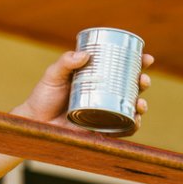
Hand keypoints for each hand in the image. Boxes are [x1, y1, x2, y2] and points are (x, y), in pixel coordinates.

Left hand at [13, 50, 153, 125]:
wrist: (35, 122)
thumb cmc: (43, 96)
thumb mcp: (53, 76)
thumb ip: (65, 63)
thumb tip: (84, 54)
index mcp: (95, 77)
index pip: (120, 67)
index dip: (137, 63)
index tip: (146, 58)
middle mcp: (103, 93)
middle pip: (131, 86)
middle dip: (143, 82)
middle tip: (143, 80)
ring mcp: (104, 111)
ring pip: (130, 107)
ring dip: (141, 104)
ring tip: (140, 103)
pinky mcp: (101, 128)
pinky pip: (122, 128)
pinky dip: (132, 125)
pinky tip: (136, 121)